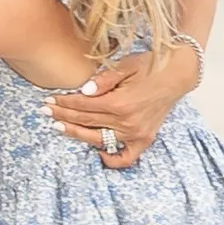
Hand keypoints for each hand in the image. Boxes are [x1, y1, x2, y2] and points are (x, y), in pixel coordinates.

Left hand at [46, 36, 201, 167]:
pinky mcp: (145, 139)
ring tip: (59, 128)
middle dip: (63, 116)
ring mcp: (136, 133)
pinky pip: (127, 157)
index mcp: (120, 102)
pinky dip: (112, 159)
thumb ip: (104, 79)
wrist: (178, 73)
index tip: (49, 101)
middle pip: (86, 122)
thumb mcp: (126, 65)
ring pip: (98, 139)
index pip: (83, 106)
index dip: (64, 103)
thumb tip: (83, 92)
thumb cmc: (151, 65)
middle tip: (45, 112)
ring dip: (76, 134)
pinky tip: (99, 153)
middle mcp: (126, 122)